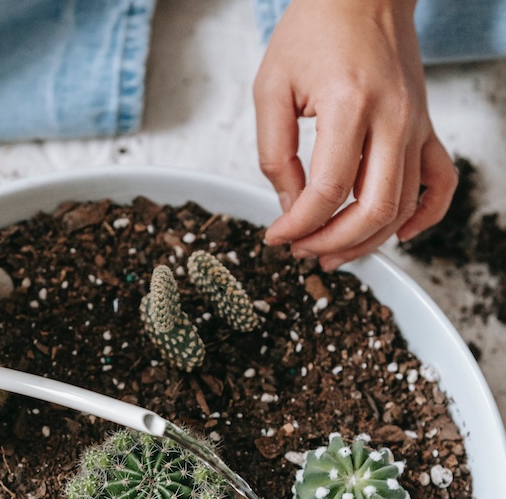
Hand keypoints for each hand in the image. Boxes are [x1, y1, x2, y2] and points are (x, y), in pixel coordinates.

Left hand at [253, 0, 456, 269]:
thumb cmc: (314, 31)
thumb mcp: (271, 89)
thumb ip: (275, 153)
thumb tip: (290, 205)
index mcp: (349, 106)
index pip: (327, 191)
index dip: (297, 225)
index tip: (276, 237)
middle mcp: (392, 119)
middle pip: (373, 209)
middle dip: (332, 242)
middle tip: (301, 251)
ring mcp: (415, 126)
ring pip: (404, 206)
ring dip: (367, 240)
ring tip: (331, 254)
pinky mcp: (425, 127)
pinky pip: (440, 182)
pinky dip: (426, 215)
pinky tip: (399, 234)